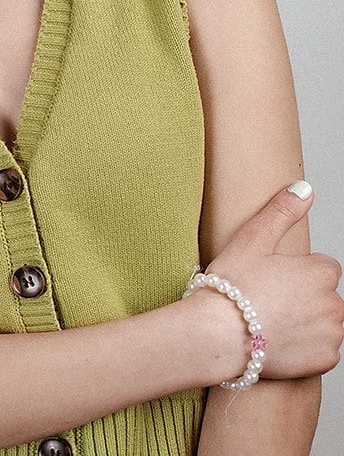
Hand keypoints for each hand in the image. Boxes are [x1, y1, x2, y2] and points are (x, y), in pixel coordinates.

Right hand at [195, 183, 343, 379]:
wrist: (217, 335)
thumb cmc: (230, 287)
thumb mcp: (252, 239)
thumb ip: (282, 212)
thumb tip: (304, 189)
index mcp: (321, 272)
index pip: (322, 268)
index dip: (295, 272)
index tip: (271, 279)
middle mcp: (334, 303)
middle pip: (324, 296)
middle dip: (303, 298)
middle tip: (266, 300)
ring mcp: (331, 334)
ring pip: (324, 323)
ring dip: (305, 323)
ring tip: (269, 322)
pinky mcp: (324, 360)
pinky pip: (320, 351)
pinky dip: (304, 348)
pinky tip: (276, 342)